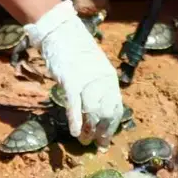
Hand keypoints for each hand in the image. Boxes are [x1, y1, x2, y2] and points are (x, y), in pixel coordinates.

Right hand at [25, 0, 121, 147]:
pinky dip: (76, 120)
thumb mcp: (91, 69)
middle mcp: (102, 81)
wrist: (61, 32)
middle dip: (103, 132)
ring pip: (92, 112)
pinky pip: (75, 105)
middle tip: (98, 145)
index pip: (116, 108)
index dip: (112, 126)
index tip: (106, 140)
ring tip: (86, 141)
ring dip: (90, 130)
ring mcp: (86, 81)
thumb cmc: (75, 51)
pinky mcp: (71, 81)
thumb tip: (95, 109)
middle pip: (106, 113)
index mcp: (110, 78)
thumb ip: (95, 87)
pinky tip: (76, 133)